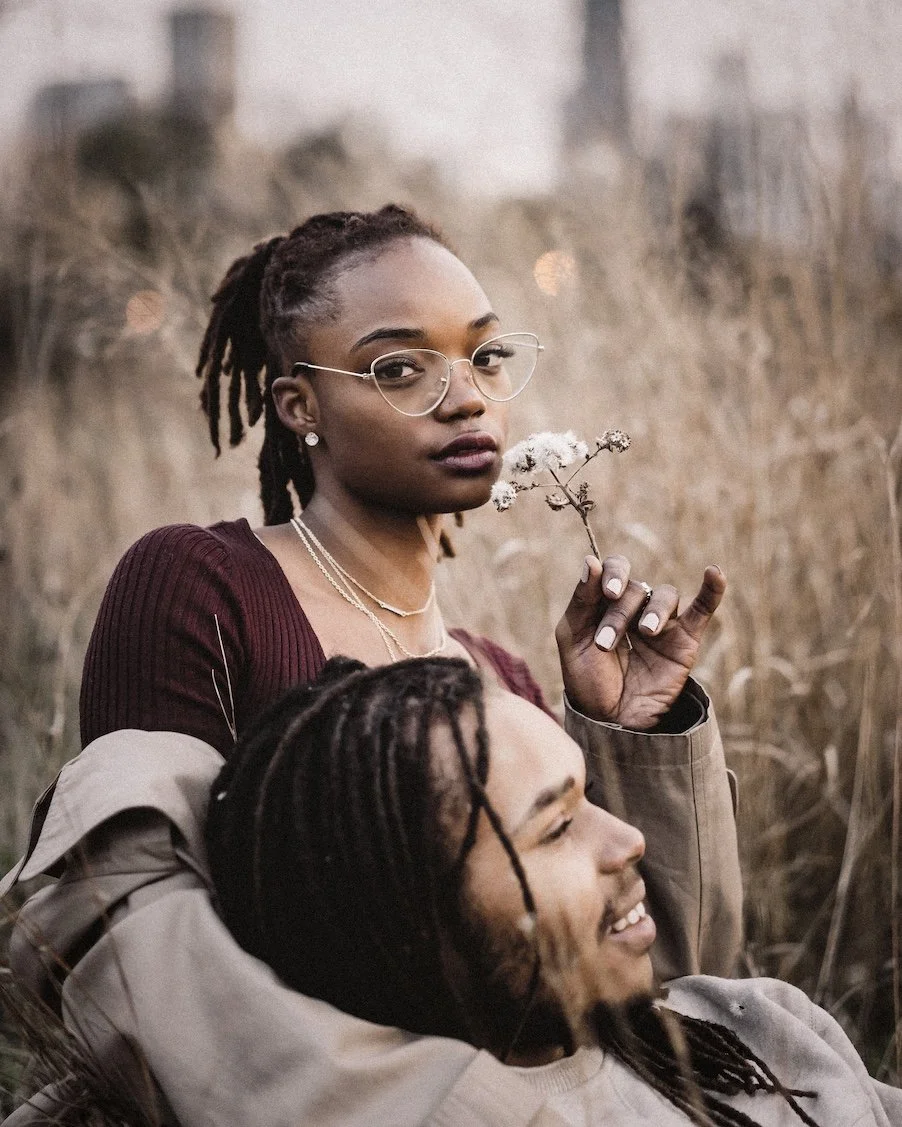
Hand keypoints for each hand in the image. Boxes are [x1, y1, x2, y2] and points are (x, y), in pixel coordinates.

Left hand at [555, 555, 725, 728]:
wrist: (611, 721)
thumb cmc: (587, 680)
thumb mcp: (572, 639)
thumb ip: (581, 601)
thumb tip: (590, 561)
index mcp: (605, 603)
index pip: (614, 569)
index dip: (613, 573)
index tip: (608, 592)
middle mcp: (634, 608)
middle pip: (636, 589)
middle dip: (619, 613)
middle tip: (606, 644)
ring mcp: (661, 624)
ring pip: (665, 596)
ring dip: (655, 610)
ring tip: (646, 633)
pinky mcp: (684, 641)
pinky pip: (702, 609)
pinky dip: (711, 591)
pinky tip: (714, 572)